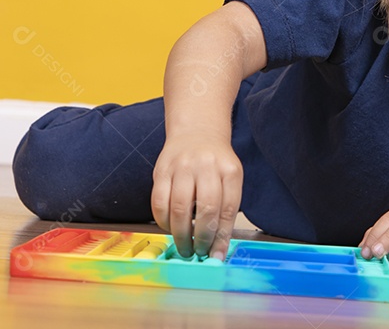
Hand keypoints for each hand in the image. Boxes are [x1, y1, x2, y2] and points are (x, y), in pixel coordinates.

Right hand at [150, 132, 242, 259]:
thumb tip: (218, 248)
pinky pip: (159, 202)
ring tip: (184, 246)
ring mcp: (182, 167)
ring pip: (179, 208)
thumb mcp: (230, 178)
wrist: (196, 132)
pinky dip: (163, 222)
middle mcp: (206, 166)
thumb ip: (226, 209)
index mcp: (229, 170)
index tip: (217, 256)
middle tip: (198, 251)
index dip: (222, 237)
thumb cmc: (215, 162)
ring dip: (180, 235)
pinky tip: (170, 228)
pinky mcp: (161, 170)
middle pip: (206, 210)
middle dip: (201, 238)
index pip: (228, 209)